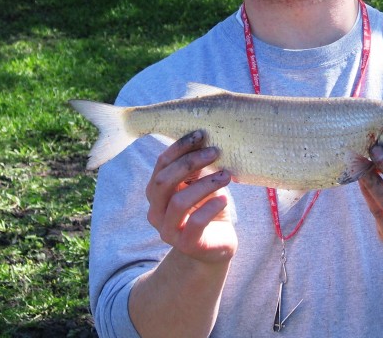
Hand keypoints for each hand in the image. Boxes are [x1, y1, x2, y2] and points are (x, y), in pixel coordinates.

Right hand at [145, 130, 237, 263]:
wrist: (215, 247)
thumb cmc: (208, 210)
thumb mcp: (202, 186)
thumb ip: (197, 169)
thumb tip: (205, 140)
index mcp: (157, 193)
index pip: (161, 165)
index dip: (179, 148)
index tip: (201, 135)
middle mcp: (156, 212)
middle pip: (163, 182)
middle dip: (190, 163)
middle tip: (215, 152)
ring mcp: (168, 231)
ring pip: (179, 202)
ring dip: (205, 184)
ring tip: (226, 175)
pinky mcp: (187, 245)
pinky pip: (196, 222)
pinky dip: (211, 207)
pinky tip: (224, 199)